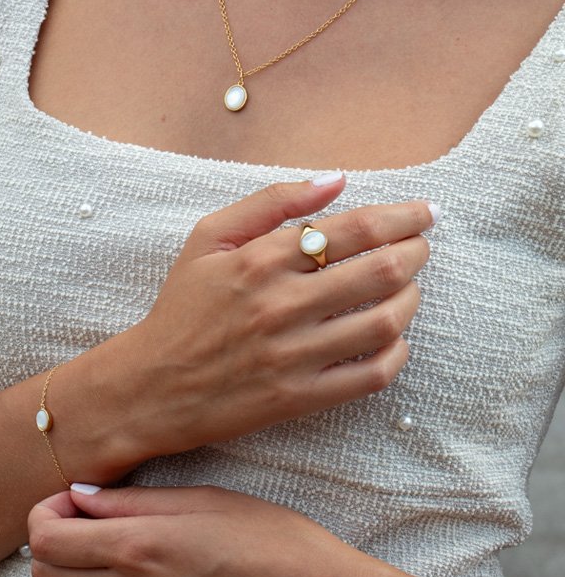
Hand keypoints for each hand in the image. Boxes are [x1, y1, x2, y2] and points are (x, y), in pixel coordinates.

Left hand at [27, 483, 380, 576]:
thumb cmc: (271, 542)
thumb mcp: (204, 501)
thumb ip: (135, 501)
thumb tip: (83, 495)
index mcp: (139, 547)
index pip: (46, 538)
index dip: (45, 511)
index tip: (69, 498)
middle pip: (44, 574)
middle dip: (51, 539)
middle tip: (83, 518)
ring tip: (100, 550)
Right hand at [114, 175, 434, 459]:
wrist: (152, 385)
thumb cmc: (181, 308)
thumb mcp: (207, 238)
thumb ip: (269, 202)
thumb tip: (335, 179)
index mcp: (261, 260)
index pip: (354, 229)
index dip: (401, 217)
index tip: (423, 213)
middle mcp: (282, 304)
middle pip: (381, 270)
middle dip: (415, 252)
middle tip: (420, 247)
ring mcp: (293, 354)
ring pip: (384, 321)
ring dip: (411, 299)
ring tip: (409, 288)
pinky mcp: (300, 397)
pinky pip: (371, 375)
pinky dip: (396, 352)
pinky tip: (392, 337)